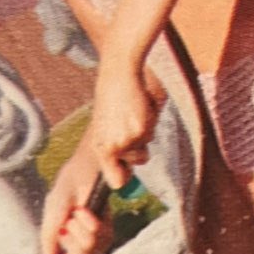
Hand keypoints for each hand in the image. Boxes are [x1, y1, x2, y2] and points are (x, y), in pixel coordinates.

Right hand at [40, 141, 115, 253]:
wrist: (88, 168)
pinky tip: (87, 211)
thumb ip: (49, 250)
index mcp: (64, 242)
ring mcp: (95, 237)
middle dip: (72, 246)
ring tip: (78, 213)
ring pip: (89, 252)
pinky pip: (101, 238)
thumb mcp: (52, 220)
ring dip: (80, 232)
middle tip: (67, 227)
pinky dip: (91, 225)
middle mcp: (80, 242)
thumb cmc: (67, 190)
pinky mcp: (108, 227)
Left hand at [86, 50, 157, 190]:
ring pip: (147, 145)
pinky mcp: (140, 131)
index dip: (125, 176)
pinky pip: (152, 133)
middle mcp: (112, 147)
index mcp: (100, 147)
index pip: (116, 180)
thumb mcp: (105, 124)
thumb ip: (113, 145)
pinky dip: (151, 120)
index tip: (129, 170)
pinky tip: (141, 106)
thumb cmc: (111, 95)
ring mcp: (127, 140)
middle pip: (138, 161)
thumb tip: (126, 170)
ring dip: (145, 132)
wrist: (118, 73)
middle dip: (140, 146)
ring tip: (134, 112)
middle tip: (131, 124)